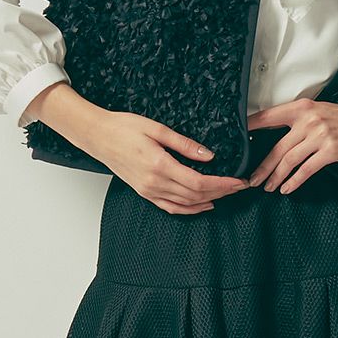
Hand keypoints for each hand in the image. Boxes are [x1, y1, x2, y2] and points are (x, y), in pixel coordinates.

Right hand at [85, 109, 249, 214]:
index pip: (199, 182)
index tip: (239, 181)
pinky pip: (171, 207)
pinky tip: (203, 205)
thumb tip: (209, 156)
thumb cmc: (124, 128)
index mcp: (160, 166)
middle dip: (222, 192)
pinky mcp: (144, 192)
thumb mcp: (157, 129)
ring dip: (209, 201)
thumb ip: (185, 144)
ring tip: (227, 194)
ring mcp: (148, 191)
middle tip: (240, 186)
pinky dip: (190, 209)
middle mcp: (154, 183)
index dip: (222, 184)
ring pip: (186, 204)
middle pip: (196, 195)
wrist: (97, 136)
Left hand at [244, 97, 337, 193]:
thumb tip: (279, 138)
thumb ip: (302, 122)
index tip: (236, 142)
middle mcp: (309, 119)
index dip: (249, 129)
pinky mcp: (331, 150)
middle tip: (251, 179)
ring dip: (275, 177)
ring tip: (268, 188)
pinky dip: (294, 181)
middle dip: (261, 167)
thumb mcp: (323, 112)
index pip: (267, 117)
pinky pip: (306, 170)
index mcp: (303, 107)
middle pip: (276, 147)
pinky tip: (287, 189)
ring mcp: (320, 135)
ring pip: (288, 160)